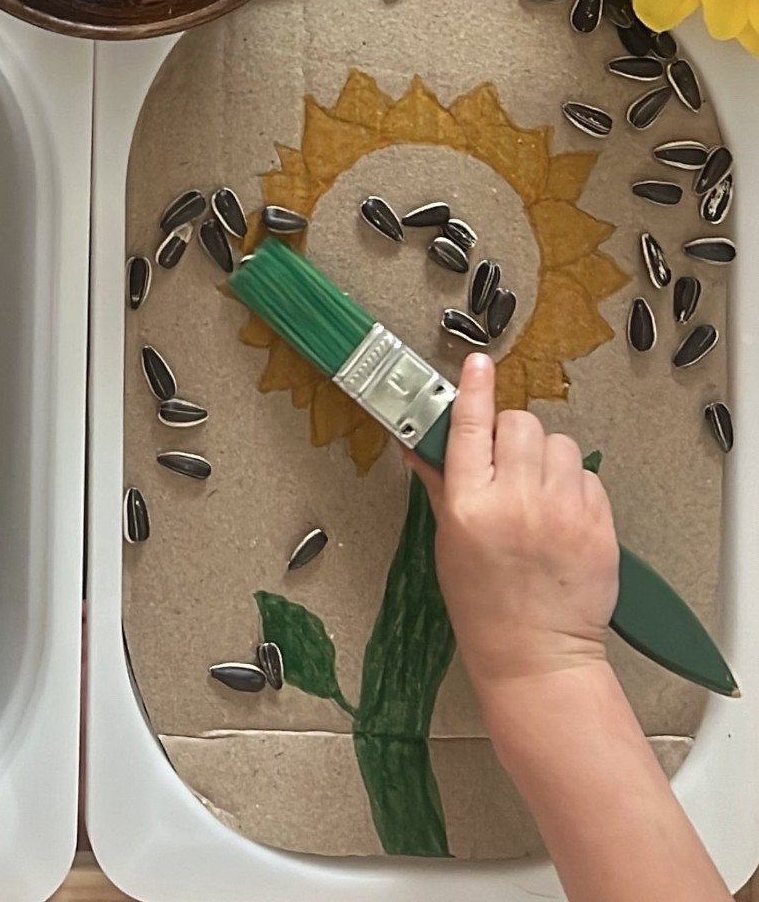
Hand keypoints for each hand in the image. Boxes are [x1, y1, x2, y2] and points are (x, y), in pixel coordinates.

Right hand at [410, 354, 618, 711]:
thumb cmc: (485, 605)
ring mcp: (562, 513)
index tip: (476, 365)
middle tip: (508, 464)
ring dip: (547, 459)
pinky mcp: (598, 527)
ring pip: (559, 444)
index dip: (472, 390)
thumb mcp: (448, 541)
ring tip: (538, 495)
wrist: (537, 656)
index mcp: (470, 506)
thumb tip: (421, 442)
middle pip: (519, 423)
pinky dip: (575, 487)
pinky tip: (561, 515)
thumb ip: (441, 484)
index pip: (469, 427)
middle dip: (512, 436)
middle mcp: (516, 503)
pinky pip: (588, 476)